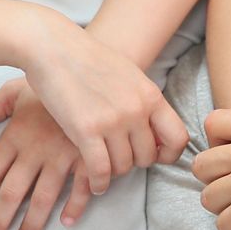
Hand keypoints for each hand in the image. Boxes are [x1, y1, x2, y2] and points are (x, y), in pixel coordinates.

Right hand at [0, 14, 186, 193]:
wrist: (52, 47)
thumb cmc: (86, 60)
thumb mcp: (128, 75)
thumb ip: (143, 101)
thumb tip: (154, 131)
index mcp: (150, 95)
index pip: (178, 138)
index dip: (168, 154)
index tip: (154, 156)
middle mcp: (136, 109)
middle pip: (147, 157)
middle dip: (133, 162)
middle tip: (119, 158)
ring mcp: (112, 120)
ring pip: (124, 166)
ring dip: (114, 172)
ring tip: (104, 167)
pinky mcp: (86, 130)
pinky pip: (101, 170)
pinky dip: (99, 182)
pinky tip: (95, 183)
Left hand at [0, 82, 96, 229]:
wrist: (94, 68)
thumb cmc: (51, 81)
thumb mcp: (13, 90)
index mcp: (15, 135)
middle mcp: (35, 149)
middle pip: (11, 193)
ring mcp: (62, 155)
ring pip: (43, 198)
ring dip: (33, 223)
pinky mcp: (89, 156)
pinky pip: (81, 189)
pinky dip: (75, 208)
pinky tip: (66, 222)